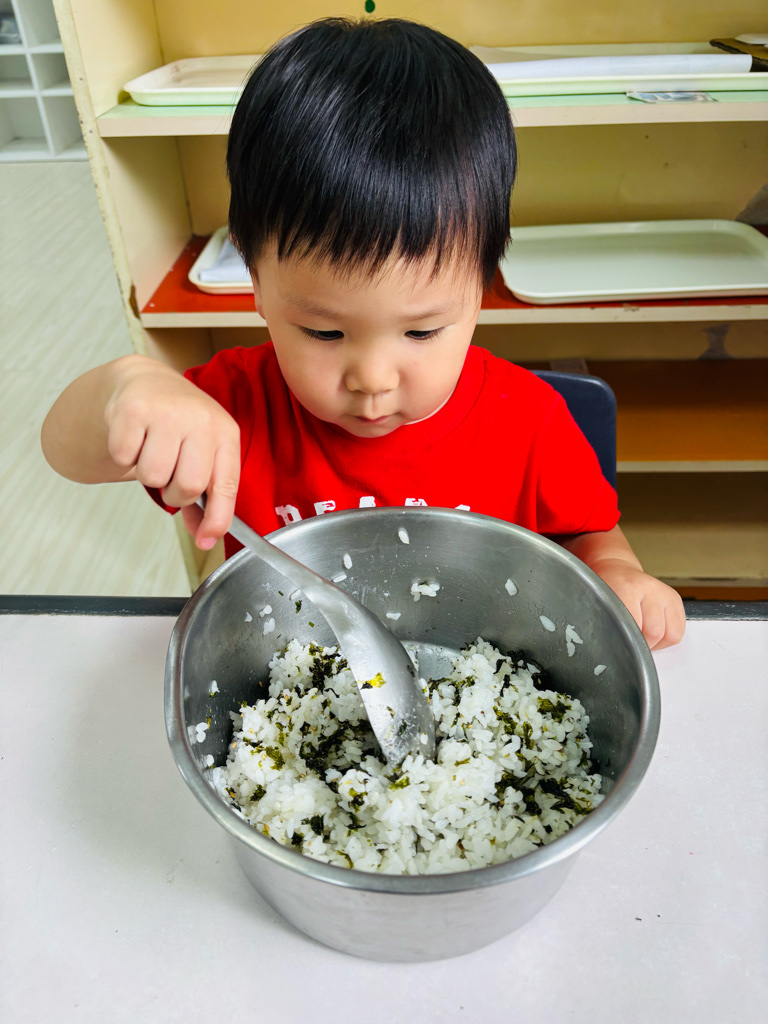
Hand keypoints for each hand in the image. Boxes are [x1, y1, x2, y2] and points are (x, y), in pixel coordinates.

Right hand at [104, 357, 239, 548]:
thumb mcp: (202, 453)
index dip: (217, 518)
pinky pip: (124, 459)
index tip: (206, 539)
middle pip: (187, 486)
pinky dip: (125, 458)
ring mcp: (166, 412)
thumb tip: (204, 538)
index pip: (225, 485)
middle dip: (174, 494)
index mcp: (225, 433)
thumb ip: (205, 497)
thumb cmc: (180, 425)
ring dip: (148, 476)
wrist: (146, 381)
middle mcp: (200, 419)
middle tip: (170, 476)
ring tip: (152, 453)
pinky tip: (135, 438)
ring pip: (153, 477)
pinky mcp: (132, 409)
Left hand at [590, 558, 685, 650]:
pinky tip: (653, 633)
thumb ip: (607, 624)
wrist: (617, 570)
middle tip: (631, 643)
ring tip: (643, 638)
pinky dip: (667, 638)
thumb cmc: (606, 588)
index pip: (633, 626)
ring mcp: (665, 593)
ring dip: (657, 643)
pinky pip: (679, 630)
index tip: (620, 648)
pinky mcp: (675, 599)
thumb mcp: (600, 603)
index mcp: (627, 588)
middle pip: (654, 632)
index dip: (628, 643)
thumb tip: (614, 649)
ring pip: (671, 635)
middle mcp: (650, 589)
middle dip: (643, 645)